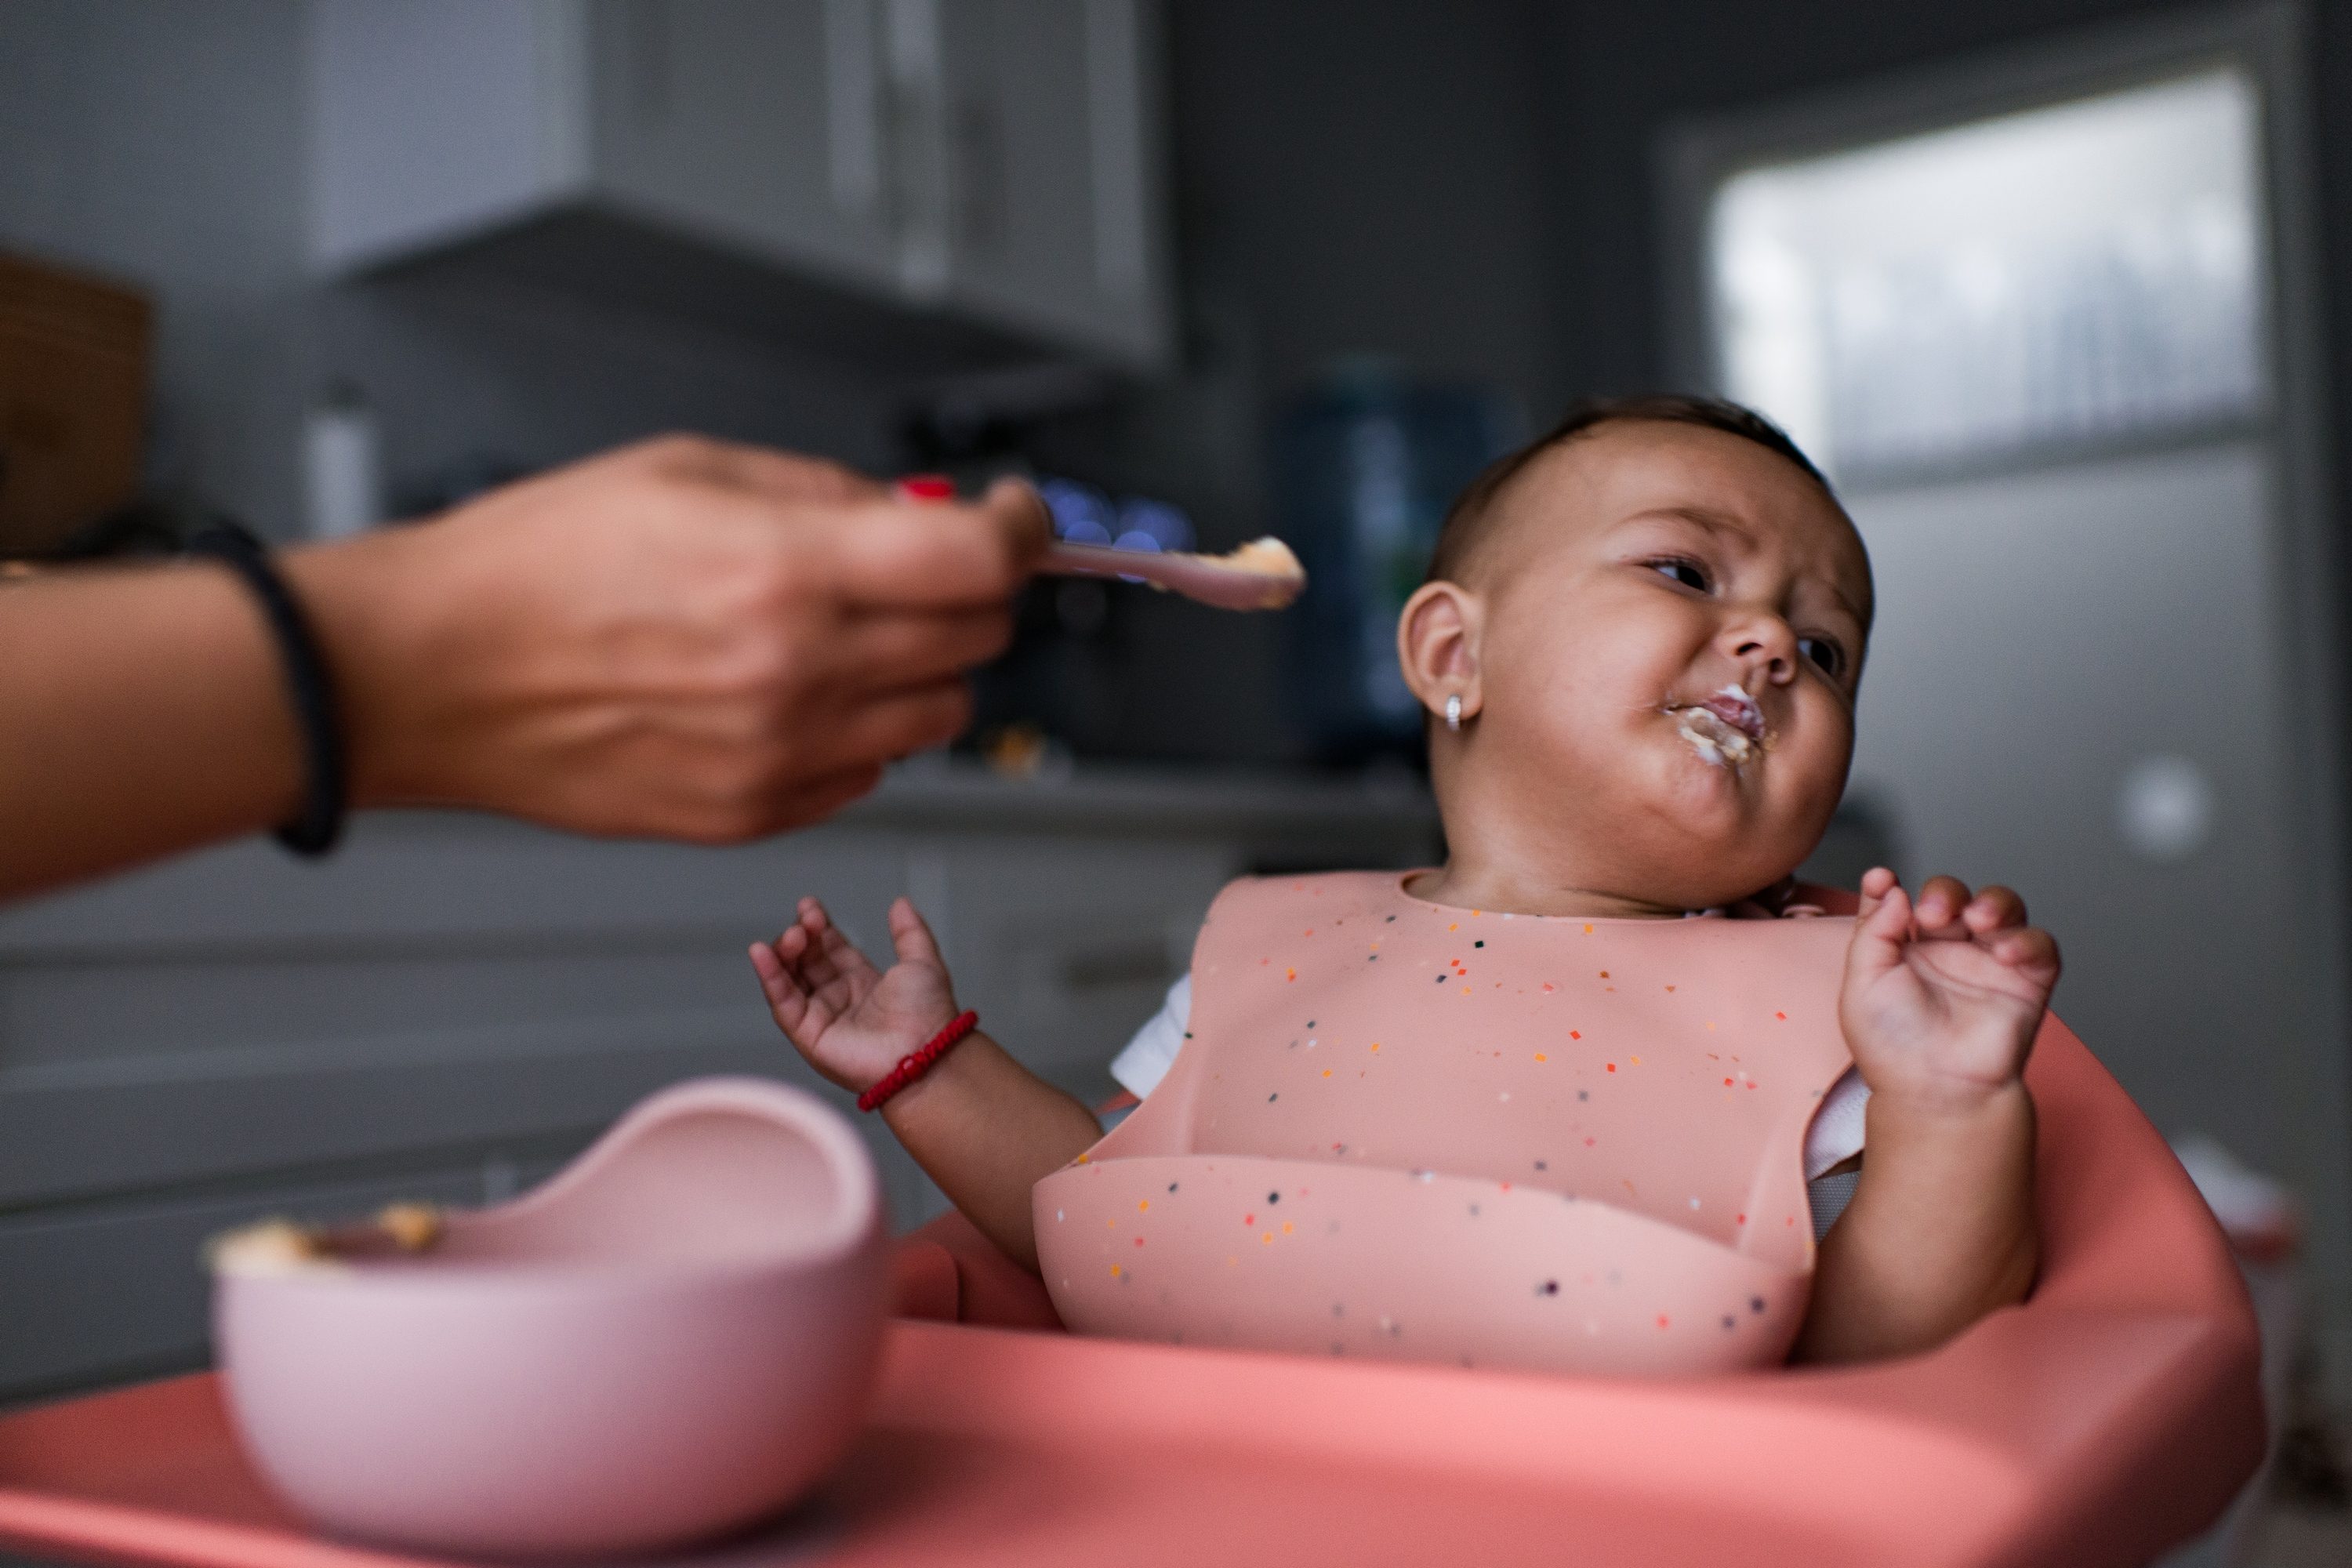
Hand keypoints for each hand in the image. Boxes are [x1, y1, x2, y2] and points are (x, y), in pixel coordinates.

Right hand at [289, 436, 1047, 840]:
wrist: (430, 672)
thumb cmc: (532, 564)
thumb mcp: (687, 469)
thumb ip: (824, 493)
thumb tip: (919, 512)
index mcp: (786, 572)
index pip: (980, 562)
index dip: (1021, 530)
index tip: (1017, 517)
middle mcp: (797, 674)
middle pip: (977, 640)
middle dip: (970, 590)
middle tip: (924, 563)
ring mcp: (779, 756)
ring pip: (938, 716)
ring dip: (920, 665)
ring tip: (840, 630)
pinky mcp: (752, 814)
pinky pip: (869, 773)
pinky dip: (860, 730)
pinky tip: (791, 691)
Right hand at [750, 896, 959, 1092]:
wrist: (926, 1053)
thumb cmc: (928, 1015)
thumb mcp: (922, 962)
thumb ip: (909, 931)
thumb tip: (901, 902)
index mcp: (862, 982)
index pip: (829, 948)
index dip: (817, 926)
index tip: (810, 906)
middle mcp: (838, 999)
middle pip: (805, 960)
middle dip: (800, 935)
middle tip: (806, 919)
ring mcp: (821, 1018)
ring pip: (789, 979)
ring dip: (783, 953)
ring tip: (793, 935)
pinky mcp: (808, 1036)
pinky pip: (783, 1003)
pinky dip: (770, 978)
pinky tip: (762, 953)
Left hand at [1839, 868, 2059, 1111]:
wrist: (1937, 1089)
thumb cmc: (1895, 1045)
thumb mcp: (1862, 981)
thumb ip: (1873, 928)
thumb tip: (1891, 887)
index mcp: (1905, 952)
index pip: (1902, 903)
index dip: (1892, 888)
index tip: (1881, 879)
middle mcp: (1948, 953)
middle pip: (1955, 898)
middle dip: (1946, 893)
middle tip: (1933, 913)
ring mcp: (1988, 965)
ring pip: (2002, 909)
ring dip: (1993, 902)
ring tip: (1977, 919)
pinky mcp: (2026, 982)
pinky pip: (2040, 946)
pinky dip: (2027, 940)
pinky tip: (2004, 953)